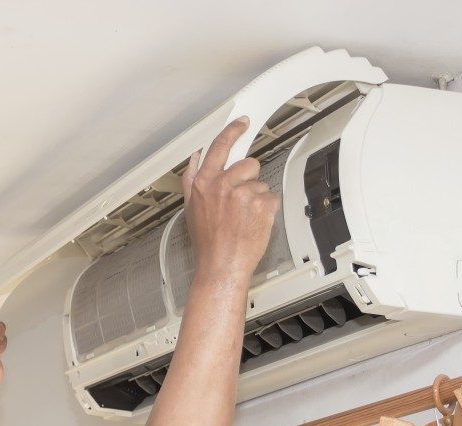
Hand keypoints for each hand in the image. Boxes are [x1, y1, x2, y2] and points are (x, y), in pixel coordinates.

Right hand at [181, 116, 278, 284]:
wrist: (221, 266)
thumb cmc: (208, 243)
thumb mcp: (191, 208)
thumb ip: (192, 180)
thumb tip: (196, 159)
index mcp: (204, 184)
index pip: (220, 147)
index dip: (233, 131)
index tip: (242, 123)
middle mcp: (223, 185)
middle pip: (248, 164)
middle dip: (248, 178)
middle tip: (241, 199)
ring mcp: (244, 194)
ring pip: (261, 184)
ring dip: (257, 198)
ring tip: (244, 218)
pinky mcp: (262, 205)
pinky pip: (271, 198)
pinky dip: (266, 211)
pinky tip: (254, 223)